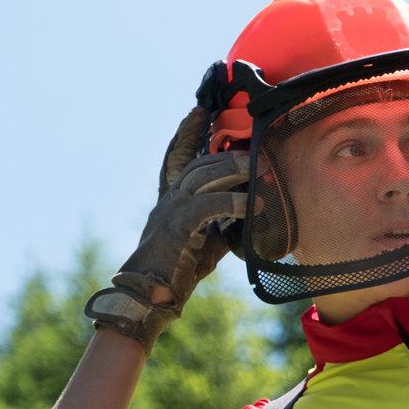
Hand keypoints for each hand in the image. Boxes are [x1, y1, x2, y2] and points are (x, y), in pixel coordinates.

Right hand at [83, 106, 249, 351]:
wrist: (148, 296)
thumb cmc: (176, 272)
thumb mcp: (205, 243)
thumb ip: (223, 226)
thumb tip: (249, 216)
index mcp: (171, 200)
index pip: (177, 158)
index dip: (186, 134)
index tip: (197, 112)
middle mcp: (168, 199)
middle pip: (198, 162)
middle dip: (227, 151)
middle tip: (254, 148)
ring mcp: (170, 209)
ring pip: (204, 177)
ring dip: (234, 170)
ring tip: (260, 168)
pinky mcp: (177, 225)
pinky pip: (209, 205)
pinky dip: (233, 202)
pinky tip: (253, 203)